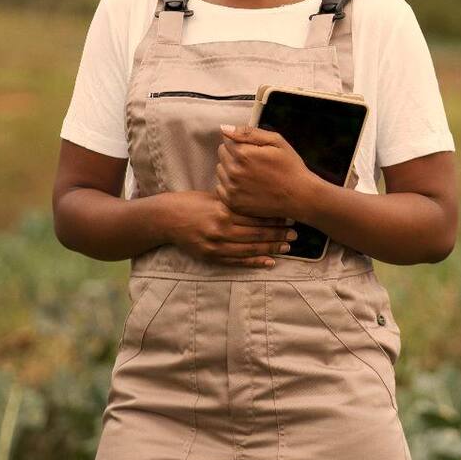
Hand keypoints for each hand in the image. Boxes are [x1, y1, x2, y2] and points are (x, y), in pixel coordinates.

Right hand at [160, 190, 295, 267]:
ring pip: (250, 249)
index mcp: (223, 211)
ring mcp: (216, 246)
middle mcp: (221, 229)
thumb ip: (235, 203)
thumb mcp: (214, 197)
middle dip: (277, 234)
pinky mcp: (211, 257)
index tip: (289, 217)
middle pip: (256, 234)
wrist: (165, 219)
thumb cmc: (191, 203)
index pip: (255, 217)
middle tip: (295, 233)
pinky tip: (269, 262)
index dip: (274, 218)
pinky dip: (254, 262)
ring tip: (287, 247)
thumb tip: (261, 204)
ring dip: (270, 249)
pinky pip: (237, 261)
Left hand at [215, 125, 315, 220]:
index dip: (241, 142)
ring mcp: (232, 189)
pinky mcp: (232, 203)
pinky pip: (221, 187)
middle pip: (222, 154)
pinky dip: (231, 185)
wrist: (299, 197)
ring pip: (220, 170)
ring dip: (231, 169)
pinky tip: (247, 186)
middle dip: (234, 154)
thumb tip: (224, 128)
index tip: (254, 149)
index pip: (226, 140)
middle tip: (254, 162)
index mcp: (243, 154)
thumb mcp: (276, 141)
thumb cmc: (289, 167)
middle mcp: (234, 172)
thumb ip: (248, 133)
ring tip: (252, 174)